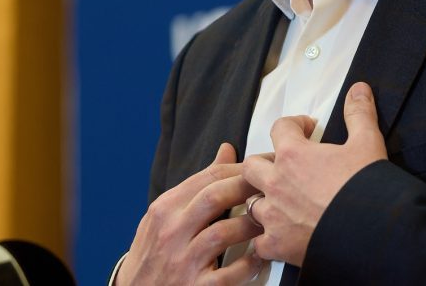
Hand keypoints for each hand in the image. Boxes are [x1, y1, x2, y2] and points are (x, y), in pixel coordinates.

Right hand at [117, 143, 263, 284]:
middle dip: (248, 188)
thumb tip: (227, 151)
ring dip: (251, 225)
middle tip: (271, 187)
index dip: (241, 168)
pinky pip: (229, 274)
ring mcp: (182, 261)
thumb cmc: (155, 251)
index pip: (208, 178)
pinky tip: (259, 257)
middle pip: (215, 197)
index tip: (262, 167)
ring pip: (223, 233)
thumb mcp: (167, 213)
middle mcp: (172, 232)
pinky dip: (249, 264)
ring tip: (268, 222)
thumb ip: (198, 184)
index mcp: (166, 209)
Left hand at [242, 82, 387, 264]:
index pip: (279, 128)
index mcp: (293, 155)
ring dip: (263, 200)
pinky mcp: (277, 245)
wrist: (373, 235)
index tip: (306, 129)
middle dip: (266, 164)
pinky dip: (266, 239)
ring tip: (282, 203)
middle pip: (252, 166)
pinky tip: (279, 237)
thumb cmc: (367, 189)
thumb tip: (359, 89)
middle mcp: (276, 183)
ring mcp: (273, 216)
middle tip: (287, 168)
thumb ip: (359, 114)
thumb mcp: (368, 144)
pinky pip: (259, 242)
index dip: (293, 124)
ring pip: (251, 203)